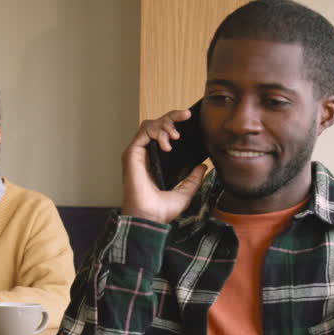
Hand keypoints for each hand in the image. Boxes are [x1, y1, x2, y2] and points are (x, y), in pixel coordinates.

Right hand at [121, 109, 207, 223]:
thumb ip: (192, 179)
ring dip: (165, 124)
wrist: (151, 217)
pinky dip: (157, 132)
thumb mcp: (185, 192)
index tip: (189, 118)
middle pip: (156, 124)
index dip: (174, 122)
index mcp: (154, 162)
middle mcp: (144, 155)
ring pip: (149, 124)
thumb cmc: (162, 210)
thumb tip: (202, 166)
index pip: (162, 134)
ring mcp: (136, 153)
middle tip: (186, 116)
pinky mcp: (131, 153)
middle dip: (172, 117)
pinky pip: (144, 131)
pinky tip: (168, 143)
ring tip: (175, 136)